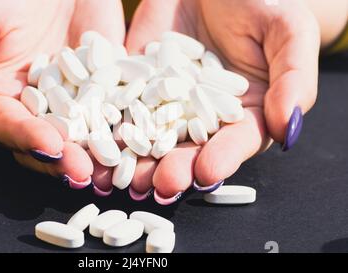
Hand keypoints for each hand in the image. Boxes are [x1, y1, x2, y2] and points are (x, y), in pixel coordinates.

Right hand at [0, 0, 124, 184]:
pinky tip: (137, 138)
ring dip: (95, 152)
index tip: (47, 145)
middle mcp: (33, 108)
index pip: (7, 126)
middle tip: (83, 171)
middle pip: (46, 140)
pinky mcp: (103, 89)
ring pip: (82, 134)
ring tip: (110, 167)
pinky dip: (125, 125)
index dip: (26, 138)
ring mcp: (71, 101)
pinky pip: (115, 109)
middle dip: (64, 157)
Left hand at [101, 0, 318, 203]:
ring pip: (150, 135)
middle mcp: (202, 114)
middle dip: (172, 167)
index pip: (236, 142)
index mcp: (245, 112)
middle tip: (158, 183)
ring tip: (120, 176)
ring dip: (134, 158)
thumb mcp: (287, 33)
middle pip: (188, 148)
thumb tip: (288, 127)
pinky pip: (120, 102)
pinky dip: (107, 121)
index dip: (223, 158)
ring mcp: (166, 99)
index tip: (207, 172)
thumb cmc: (264, 2)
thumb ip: (293, 81)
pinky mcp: (137, 80)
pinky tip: (93, 139)